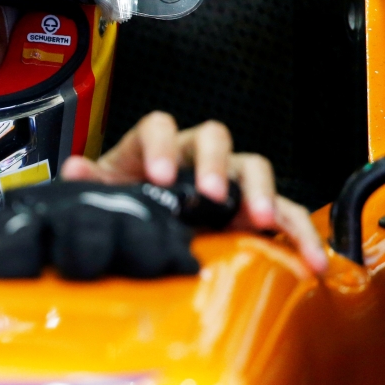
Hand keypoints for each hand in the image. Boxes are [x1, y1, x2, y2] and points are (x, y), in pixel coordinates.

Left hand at [60, 112, 328, 273]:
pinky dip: (299, 233)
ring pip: (254, 166)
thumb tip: (74, 168)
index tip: (159, 176)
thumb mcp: (102, 194)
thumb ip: (89, 182)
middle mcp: (195, 156)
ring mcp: (229, 180)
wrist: (140, 230)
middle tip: (211, 194)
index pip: (158, 126)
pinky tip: (310, 258)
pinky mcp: (252, 209)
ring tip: (259, 220)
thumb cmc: (123, 203)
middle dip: (214, 163)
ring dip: (260, 191)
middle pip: (213, 137)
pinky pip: (284, 212)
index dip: (160, 146)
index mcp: (153, 148)